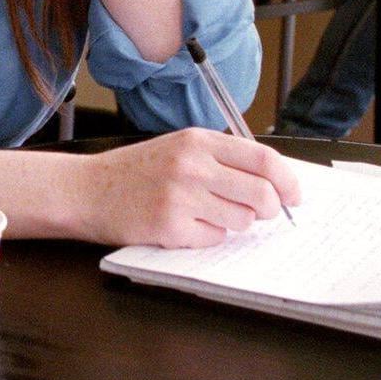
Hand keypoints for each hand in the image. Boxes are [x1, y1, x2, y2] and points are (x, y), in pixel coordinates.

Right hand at [80, 128, 300, 247]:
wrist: (86, 189)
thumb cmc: (134, 171)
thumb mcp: (178, 148)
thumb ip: (220, 157)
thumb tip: (271, 180)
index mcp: (198, 140)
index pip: (264, 159)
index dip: (287, 180)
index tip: (294, 194)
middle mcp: (192, 165)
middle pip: (261, 194)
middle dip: (269, 209)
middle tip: (260, 213)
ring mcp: (181, 197)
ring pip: (241, 221)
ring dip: (233, 223)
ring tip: (206, 215)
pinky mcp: (170, 227)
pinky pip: (214, 239)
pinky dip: (206, 237)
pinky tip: (184, 225)